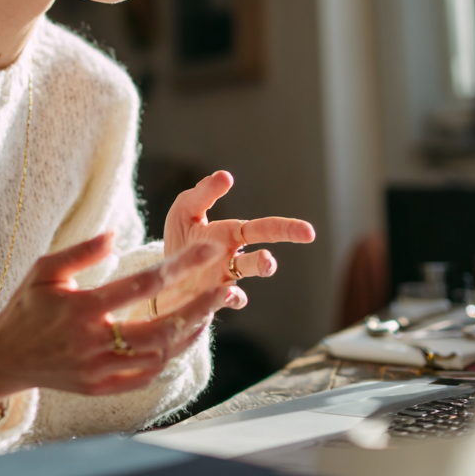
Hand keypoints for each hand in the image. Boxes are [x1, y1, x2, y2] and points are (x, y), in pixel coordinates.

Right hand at [0, 232, 227, 421]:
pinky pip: (145, 377)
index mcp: (81, 308)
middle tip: (223, 289)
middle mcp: (91, 342)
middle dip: (198, 308)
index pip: (141, 284)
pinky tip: (181, 338)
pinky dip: (168, 359)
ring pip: (158, 357)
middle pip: (160, 329)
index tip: (207, 252)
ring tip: (208, 312)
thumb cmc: (27, 306)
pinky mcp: (99, 389)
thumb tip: (115, 235)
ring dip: (188, 334)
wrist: (4, 357)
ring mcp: (96, 370)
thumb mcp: (45, 270)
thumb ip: (80, 251)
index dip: (178, 267)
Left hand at [161, 171, 314, 315]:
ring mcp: (221, 278)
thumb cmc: (182, 239)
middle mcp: (232, 257)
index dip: (285, 230)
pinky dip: (230, 298)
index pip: (262, 229)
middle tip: (307, 235)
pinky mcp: (206, 296)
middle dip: (284, 239)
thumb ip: (203, 193)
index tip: (309, 232)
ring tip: (268, 260)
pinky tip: (229, 293)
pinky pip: (223, 299)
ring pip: (245, 273)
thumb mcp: (186, 209)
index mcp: (230, 234)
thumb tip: (225, 176)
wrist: (165, 274)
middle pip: (261, 253)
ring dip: (259, 266)